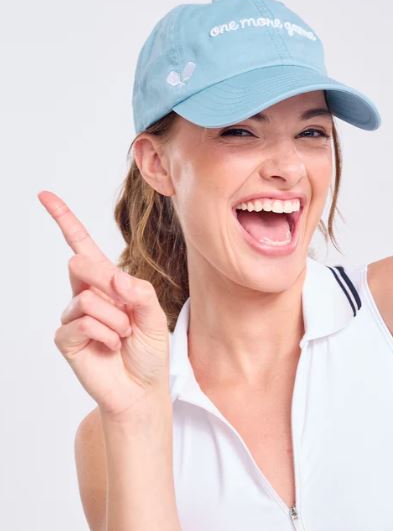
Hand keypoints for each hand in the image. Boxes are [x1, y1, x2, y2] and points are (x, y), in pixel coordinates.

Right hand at [38, 190, 170, 419]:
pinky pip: (83, 323)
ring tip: (123, 336)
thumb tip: (115, 275)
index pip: (82, 246)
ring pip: (87, 298)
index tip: (45, 195)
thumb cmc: (148, 349)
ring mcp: (74, 316)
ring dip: (115, 320)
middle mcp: (87, 294)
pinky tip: (111, 346)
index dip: (65, 220)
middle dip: (107, 283)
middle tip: (126, 308)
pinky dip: (106, 335)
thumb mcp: (155, 315)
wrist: (142, 387)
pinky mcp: (66, 338)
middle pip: (80, 263)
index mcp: (108, 283)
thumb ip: (140, 291)